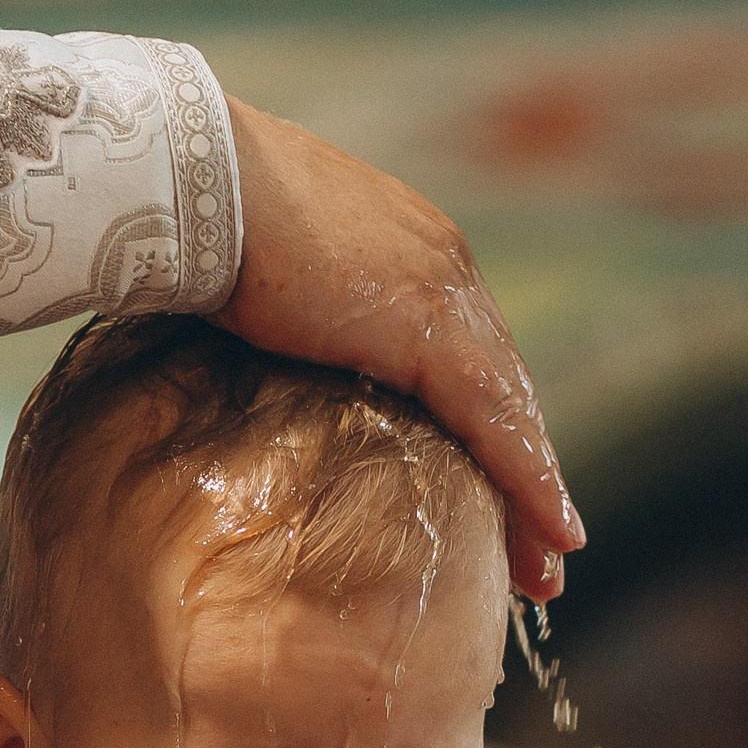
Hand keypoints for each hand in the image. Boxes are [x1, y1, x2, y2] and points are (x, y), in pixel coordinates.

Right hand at [220, 100, 581, 599]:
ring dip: (534, 492)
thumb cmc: (198, 218)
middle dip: (520, 462)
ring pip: (511, 409)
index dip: (483, 417)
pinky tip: (552, 537)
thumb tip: (263, 356)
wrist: (194, 180)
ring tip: (546, 566)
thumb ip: (288, 315)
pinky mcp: (433, 332)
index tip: (486, 476)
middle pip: (501, 382)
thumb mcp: (262, 272)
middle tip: (539, 541)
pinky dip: (529, 483)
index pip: (464, 348)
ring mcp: (445, 293)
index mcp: (407, 246)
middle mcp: (443, 264)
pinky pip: (497, 424)